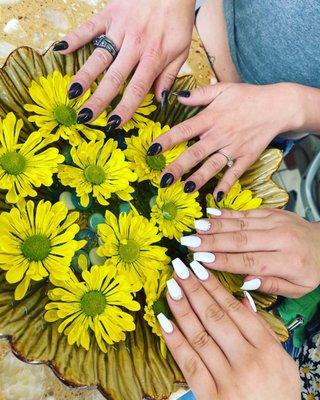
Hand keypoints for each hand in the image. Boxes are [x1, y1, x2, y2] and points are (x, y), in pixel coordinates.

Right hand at [54, 0, 194, 125]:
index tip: (113, 124)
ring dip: (84, 76)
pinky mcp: (110, 14)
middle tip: (85, 116)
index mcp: (154, 58)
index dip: (124, 109)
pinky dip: (74, 38)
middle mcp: (135, 46)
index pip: (137, 90)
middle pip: (114, 78)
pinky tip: (60, 50)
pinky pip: (89, 27)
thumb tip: (159, 100)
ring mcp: (120, 29)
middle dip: (99, 99)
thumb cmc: (178, 18)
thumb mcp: (182, 49)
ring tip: (72, 93)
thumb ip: (169, 75)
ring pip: (99, 56)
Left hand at [148, 82, 301, 196]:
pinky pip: (235, 173)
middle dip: (178, 167)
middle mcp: (219, 135)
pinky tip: (216, 196)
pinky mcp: (246, 157)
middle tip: (163, 180)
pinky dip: (226, 184)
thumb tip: (176, 97)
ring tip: (186, 188)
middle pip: (195, 153)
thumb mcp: (222, 89)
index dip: (166, 140)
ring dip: (199, 178)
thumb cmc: (247, 96)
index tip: (152, 151)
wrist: (277, 106)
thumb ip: (199, 94)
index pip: (183, 130)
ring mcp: (233, 148)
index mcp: (210, 118)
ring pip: (213, 165)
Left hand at [157, 259, 300, 399]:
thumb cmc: (277, 393)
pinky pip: (189, 363)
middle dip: (194, 290)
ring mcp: (228, 379)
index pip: (234, 310)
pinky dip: (175, 341)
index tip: (199, 269)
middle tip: (180, 269)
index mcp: (267, 350)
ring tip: (171, 287)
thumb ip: (262, 330)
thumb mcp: (282, 361)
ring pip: (200, 336)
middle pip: (215, 318)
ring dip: (182, 309)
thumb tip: (241, 299)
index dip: (214, 287)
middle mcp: (247, 361)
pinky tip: (164, 321)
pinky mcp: (211, 396)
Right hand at [182, 208, 319, 297]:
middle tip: (189, 243)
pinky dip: (226, 214)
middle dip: (211, 241)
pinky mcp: (271, 212)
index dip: (223, 261)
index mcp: (289, 261)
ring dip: (215, 225)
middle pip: (241, 240)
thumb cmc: (311, 269)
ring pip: (240, 224)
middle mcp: (281, 238)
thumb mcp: (298, 288)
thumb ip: (271, 284)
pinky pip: (245, 212)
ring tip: (195, 228)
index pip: (249, 261)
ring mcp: (275, 222)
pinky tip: (210, 214)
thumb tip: (244, 282)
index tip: (201, 260)